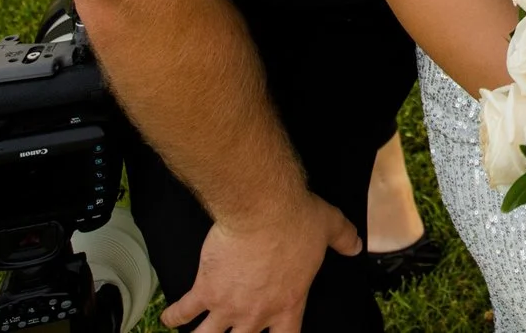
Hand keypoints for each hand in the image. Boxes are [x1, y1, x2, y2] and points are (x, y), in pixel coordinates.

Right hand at [161, 192, 360, 332]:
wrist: (262, 208)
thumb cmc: (296, 218)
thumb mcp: (330, 227)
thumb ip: (344, 240)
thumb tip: (356, 244)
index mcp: (289, 304)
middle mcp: (257, 314)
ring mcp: (229, 306)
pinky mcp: (205, 290)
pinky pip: (183, 311)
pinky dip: (174, 316)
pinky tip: (170, 318)